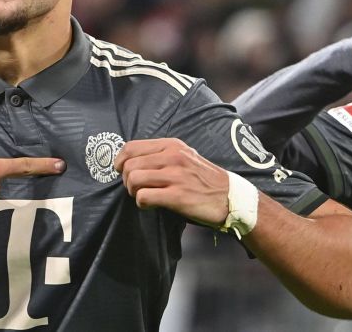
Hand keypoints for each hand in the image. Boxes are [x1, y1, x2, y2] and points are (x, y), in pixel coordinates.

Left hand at [113, 138, 229, 226]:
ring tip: (142, 196)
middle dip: (127, 180)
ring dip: (133, 191)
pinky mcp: (178, 196)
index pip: (131, 147)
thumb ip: (161, 155)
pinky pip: (144, 197)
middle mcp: (172, 157)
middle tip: (135, 188)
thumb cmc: (203, 178)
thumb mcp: (184, 156)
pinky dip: (141, 203)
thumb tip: (131, 161)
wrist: (231, 197)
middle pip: (129, 165)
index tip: (121, 171)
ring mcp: (176, 176)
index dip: (120, 160)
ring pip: (134, 179)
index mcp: (171, 145)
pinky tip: (150, 205)